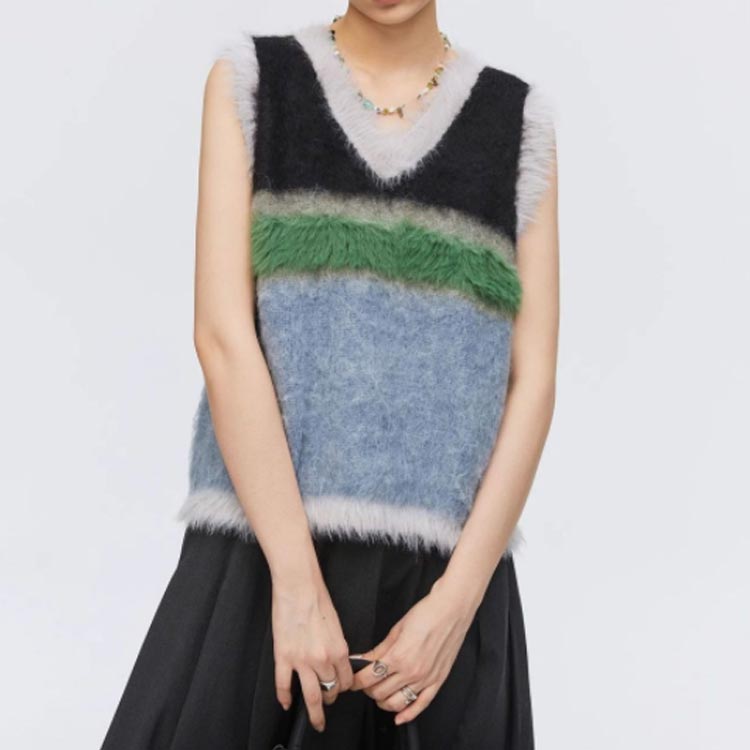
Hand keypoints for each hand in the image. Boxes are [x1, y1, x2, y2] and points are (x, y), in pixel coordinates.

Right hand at [271, 576, 353, 731]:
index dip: (344, 688)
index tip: (341, 690)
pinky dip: (284, 698)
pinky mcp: (283, 656)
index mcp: (339, 650)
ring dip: (315, 711)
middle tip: (328, 703)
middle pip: (330, 690)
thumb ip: (337, 646)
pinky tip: (286, 703)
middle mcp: (323, 659)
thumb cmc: (317, 599)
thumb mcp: (336, 625)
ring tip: (315, 720)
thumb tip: (336, 661)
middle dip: (330, 699)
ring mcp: (302, 660)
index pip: (346, 680)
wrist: (298, 586)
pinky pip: (283, 685)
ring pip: (311, 696)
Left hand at [350, 577, 478, 724]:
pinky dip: (408, 715)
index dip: (356, 680)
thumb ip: (379, 650)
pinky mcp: (437, 681)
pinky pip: (421, 705)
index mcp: (398, 656)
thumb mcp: (396, 630)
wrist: (450, 611)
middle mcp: (411, 671)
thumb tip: (363, 660)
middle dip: (367, 688)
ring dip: (383, 701)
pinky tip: (399, 717)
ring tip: (379, 692)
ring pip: (396, 703)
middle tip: (365, 681)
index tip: (352, 679)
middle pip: (379, 692)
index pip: (368, 678)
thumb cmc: (426, 615)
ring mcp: (425, 679)